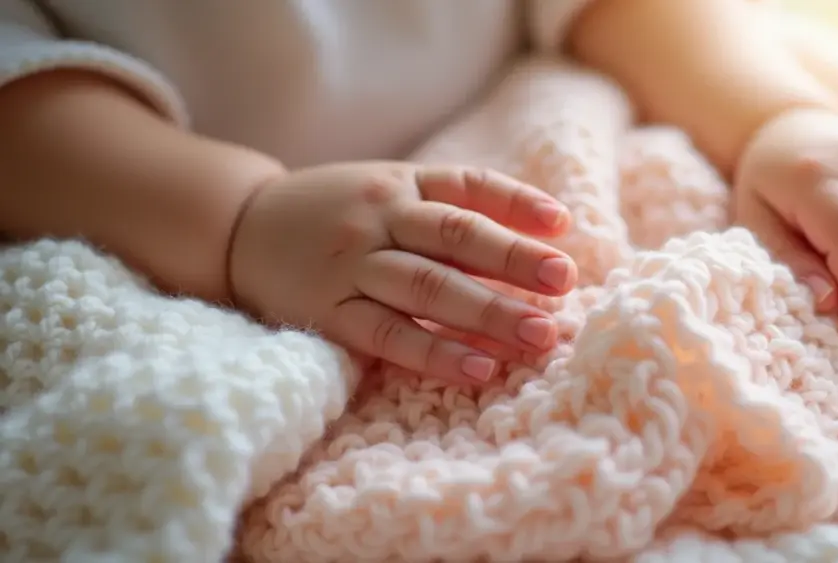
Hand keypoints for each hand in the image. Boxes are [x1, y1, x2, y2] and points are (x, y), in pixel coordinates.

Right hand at [228, 162, 576, 382]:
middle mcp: (379, 218)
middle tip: (563, 282)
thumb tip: (530, 238)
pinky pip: (389, 335)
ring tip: (539, 335)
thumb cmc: (332, 213)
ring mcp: (351, 266)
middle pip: (456, 236)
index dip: (517, 202)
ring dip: (488, 312)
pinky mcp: (328, 313)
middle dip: (514, 260)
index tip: (562, 224)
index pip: (467, 186)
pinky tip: (479, 369)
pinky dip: (436, 353)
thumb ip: (443, 207)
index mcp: (399, 183)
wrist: (238, 227)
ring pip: (428, 288)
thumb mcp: (384, 190)